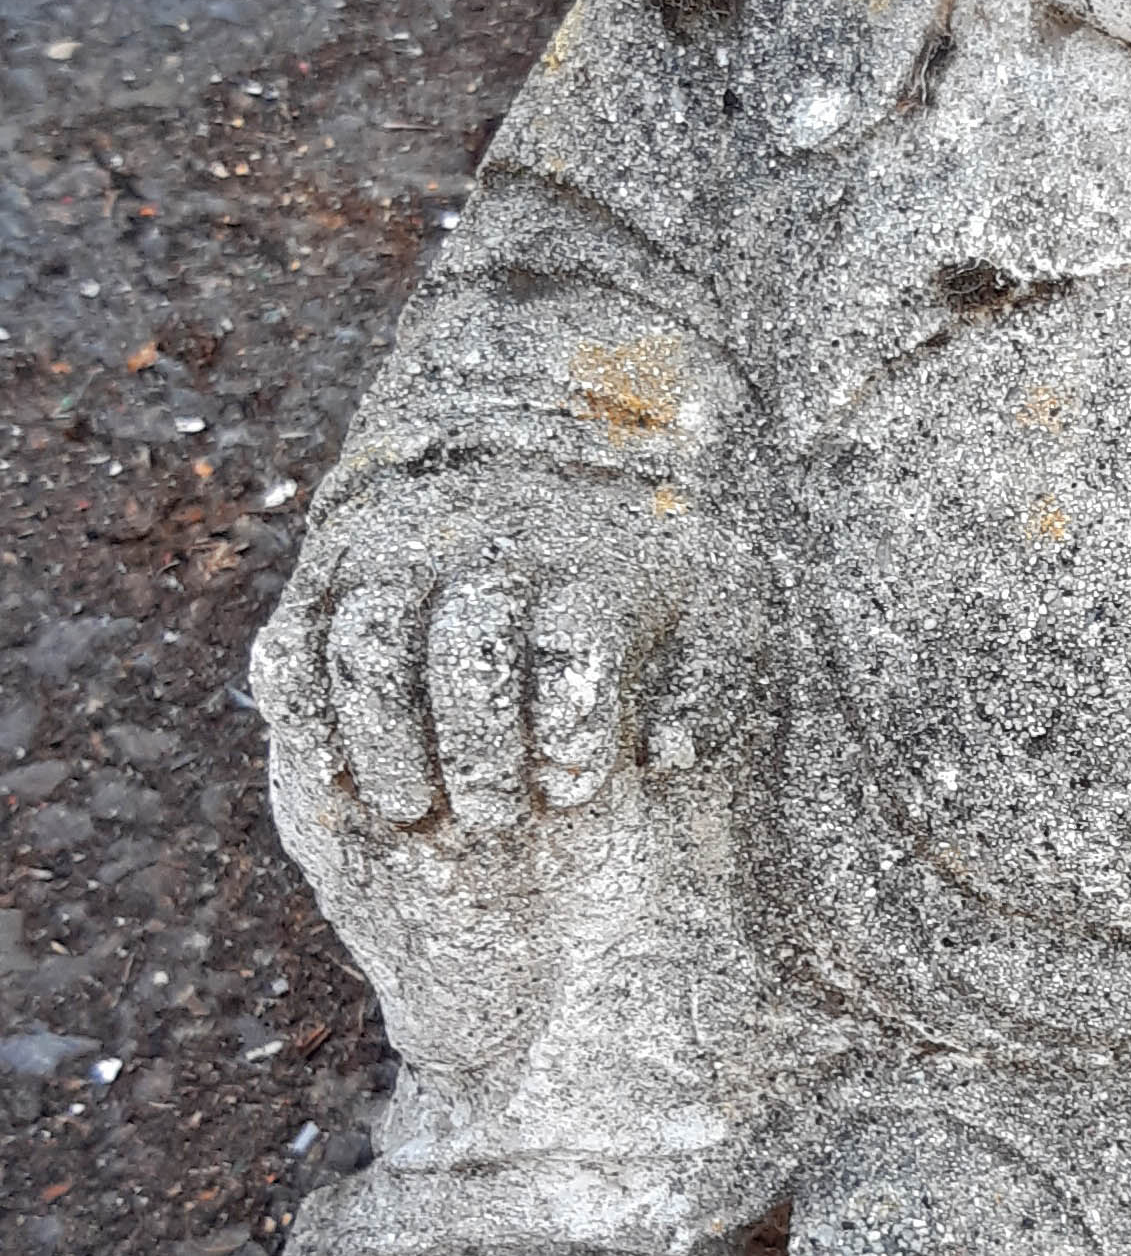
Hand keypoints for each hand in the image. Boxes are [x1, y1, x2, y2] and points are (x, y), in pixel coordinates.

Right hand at [253, 473, 737, 835]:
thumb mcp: (714, 604)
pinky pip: (293, 648)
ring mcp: (399, 562)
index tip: (571, 787)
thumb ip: (710, 682)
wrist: (543, 438)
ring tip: (411, 808)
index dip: (572, 733)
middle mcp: (488, 560)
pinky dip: (304, 716)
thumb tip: (665, 755)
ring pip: (369, 647)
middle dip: (477, 755)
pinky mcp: (328, 579)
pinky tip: (335, 776)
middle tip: (490, 817)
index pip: (576, 652)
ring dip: (384, 744)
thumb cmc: (642, 558)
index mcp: (588, 571)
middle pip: (467, 653)